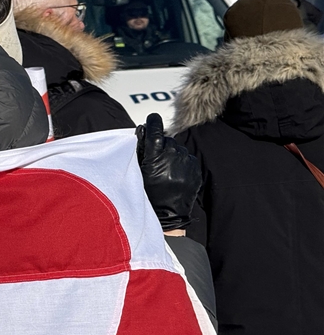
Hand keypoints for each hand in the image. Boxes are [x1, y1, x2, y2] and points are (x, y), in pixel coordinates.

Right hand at [136, 113, 201, 231]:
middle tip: (155, 161)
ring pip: (178, 148)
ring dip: (172, 154)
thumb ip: (140, 150)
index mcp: (155, 157)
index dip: (153, 122)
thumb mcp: (138, 172)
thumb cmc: (148, 195)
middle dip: (161, 145)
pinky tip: (174, 175)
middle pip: (166, 140)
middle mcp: (173, 156)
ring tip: (166, 171)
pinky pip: (187, 158)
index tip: (152, 118)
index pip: (155, 131)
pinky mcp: (196, 168)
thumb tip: (143, 129)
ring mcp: (186, 162)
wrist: (168, 215)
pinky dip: (181, 162)